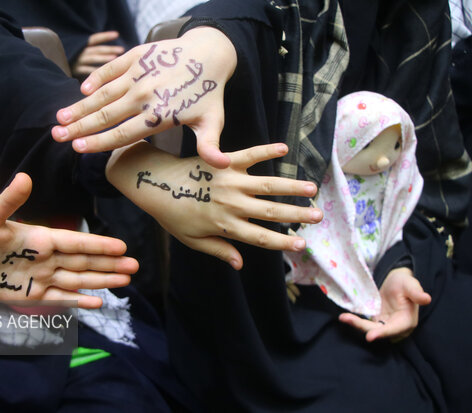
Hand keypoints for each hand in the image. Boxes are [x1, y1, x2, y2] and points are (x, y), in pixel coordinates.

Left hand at [0, 173, 137, 307]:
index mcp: (42, 239)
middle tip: (134, 266)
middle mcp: (48, 258)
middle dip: (110, 264)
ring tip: (125, 280)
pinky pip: (61, 299)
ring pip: (78, 280)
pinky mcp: (33, 295)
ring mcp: (43, 278)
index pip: (76, 243)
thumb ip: (10, 201)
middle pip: (84, 263)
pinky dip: (79, 301)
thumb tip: (25, 177)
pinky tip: (98, 301)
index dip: (98, 245)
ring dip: (102, 280)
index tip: (121, 246)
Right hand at [53, 27, 236, 168]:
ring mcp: (140, 74)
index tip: (77, 148)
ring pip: (104, 94)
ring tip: (60, 118)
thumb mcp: (213, 121)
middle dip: (79, 127)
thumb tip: (222, 167)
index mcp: (160, 115)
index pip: (122, 134)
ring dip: (81, 106)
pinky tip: (82, 90)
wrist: (210, 54)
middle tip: (56, 137)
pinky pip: (111, 69)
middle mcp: (145, 95)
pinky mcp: (138, 56)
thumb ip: (211, 145)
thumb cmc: (209, 93)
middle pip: (106, 115)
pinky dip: (96, 79)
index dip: (98, 142)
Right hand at [71, 31, 125, 77]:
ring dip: (104, 58)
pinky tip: (105, 74)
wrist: (57, 72)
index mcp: (81, 47)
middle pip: (96, 49)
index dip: (105, 36)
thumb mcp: (82, 56)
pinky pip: (87, 71)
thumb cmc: (74, 64)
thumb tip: (111, 53)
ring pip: (92, 58)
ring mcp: (77, 61)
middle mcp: (79, 53)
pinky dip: (96, 71)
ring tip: (115, 58)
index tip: (116, 34)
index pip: (94, 39)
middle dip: (109, 49)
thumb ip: (93, 53)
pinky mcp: (74, 71)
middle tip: (121, 50)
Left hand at [106, 142, 321, 268]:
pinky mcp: (223, 161)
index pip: (259, 237)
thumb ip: (218, 250)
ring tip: (312, 188)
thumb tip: (240, 264)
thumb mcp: (191, 240)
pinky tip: (285, 149)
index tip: (301, 244)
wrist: (153, 184)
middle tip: (318, 216)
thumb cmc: (172, 214)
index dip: (281, 242)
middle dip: (296, 215)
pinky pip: (249, 154)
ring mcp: (229, 181)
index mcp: (224, 225)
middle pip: (270, 212)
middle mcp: (231, 204)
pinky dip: (266, 150)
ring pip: (267, 185)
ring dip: (291, 187)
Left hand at [338, 267, 430, 341]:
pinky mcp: (376, 322)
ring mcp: (385, 325)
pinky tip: (345, 317)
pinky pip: (365, 325)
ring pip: (370, 329)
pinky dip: (355, 321)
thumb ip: (416, 292)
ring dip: (356, 325)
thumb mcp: (410, 284)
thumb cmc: (404, 282)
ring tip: (343, 317)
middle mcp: (396, 327)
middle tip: (346, 319)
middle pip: (379, 331)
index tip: (370, 336)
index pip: (394, 330)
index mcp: (407, 321)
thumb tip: (426, 298)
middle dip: (363, 328)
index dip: (382, 333)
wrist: (396, 281)